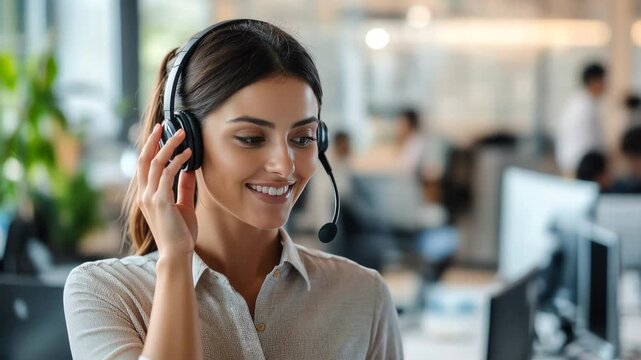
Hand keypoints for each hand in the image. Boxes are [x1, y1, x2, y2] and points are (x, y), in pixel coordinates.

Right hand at [137, 124, 197, 257]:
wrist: (177, 253)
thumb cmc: (180, 232)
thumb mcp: (182, 205)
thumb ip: (183, 187)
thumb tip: (188, 170)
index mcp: (146, 195)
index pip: (144, 166)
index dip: (150, 148)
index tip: (159, 133)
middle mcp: (144, 194)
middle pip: (144, 159)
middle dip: (153, 140)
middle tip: (165, 125)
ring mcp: (150, 197)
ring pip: (156, 163)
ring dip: (170, 146)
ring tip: (183, 134)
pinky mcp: (160, 202)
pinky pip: (168, 174)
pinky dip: (178, 161)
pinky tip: (189, 155)